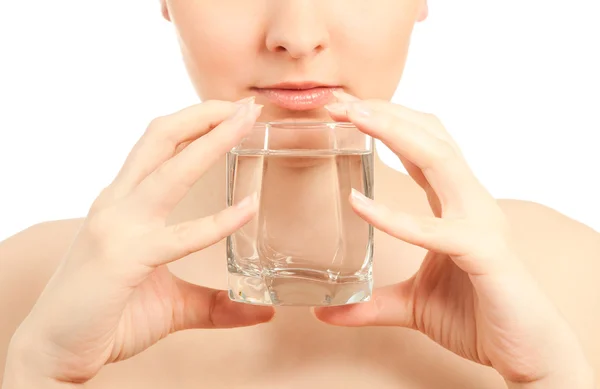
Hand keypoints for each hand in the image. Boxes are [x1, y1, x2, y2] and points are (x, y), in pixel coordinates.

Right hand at [5, 99, 272, 384]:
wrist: (53, 352)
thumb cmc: (107, 318)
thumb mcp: (172, 303)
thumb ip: (215, 302)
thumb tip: (260, 310)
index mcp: (123, 203)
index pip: (157, 145)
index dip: (194, 122)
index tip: (232, 112)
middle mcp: (117, 204)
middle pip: (160, 138)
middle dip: (204, 114)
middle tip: (246, 105)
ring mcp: (117, 227)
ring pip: (169, 170)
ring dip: (211, 141)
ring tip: (245, 122)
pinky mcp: (123, 258)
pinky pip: (179, 235)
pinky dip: (218, 221)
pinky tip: (248, 210)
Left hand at [316, 92, 593, 386]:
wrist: (526, 352)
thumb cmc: (477, 317)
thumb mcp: (411, 304)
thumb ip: (370, 304)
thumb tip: (324, 311)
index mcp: (456, 203)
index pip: (423, 146)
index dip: (387, 122)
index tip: (346, 109)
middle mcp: (471, 201)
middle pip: (430, 136)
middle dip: (385, 112)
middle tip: (339, 100)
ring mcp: (481, 222)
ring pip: (440, 159)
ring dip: (395, 132)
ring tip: (355, 117)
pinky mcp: (483, 252)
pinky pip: (434, 228)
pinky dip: (394, 216)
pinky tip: (358, 205)